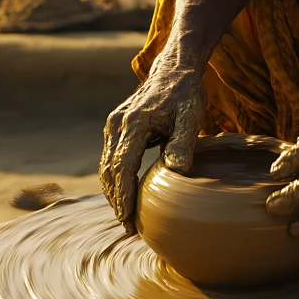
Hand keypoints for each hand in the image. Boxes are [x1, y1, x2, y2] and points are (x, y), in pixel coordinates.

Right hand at [100, 60, 206, 234]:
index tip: (126, 218)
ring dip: (113, 193)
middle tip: (128, 227)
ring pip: (106, 166)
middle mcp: (117, 124)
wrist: (173, 70)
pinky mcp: (116, 128)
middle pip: (110, 170)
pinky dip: (115, 180)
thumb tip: (177, 171)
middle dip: (116, 200)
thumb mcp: (191, 117)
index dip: (123, 195)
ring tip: (125, 218)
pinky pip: (110, 159)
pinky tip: (123, 196)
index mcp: (134, 123)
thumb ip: (184, 143)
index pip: (123, 166)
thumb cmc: (185, 95)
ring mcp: (113, 126)